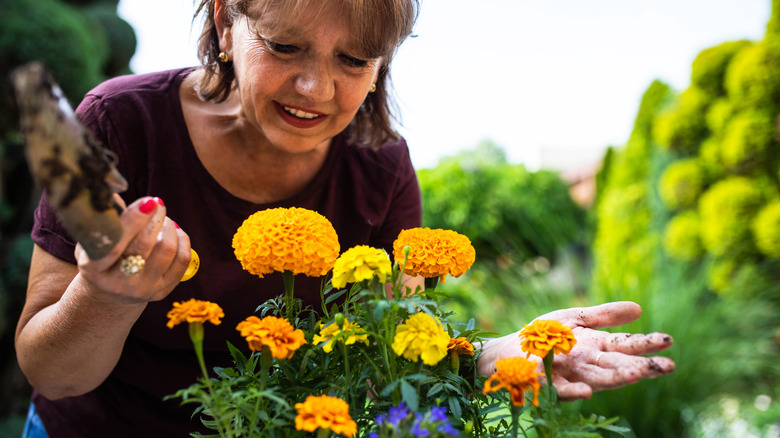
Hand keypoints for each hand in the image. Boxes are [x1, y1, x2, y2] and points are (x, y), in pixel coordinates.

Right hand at [75, 195, 191, 303]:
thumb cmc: (102, 254)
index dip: (133, 220)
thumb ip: (105, 219)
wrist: (111, 291)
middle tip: (156, 203)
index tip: (148, 201)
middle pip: (145, 244)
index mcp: (94, 267)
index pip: (115, 243)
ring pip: (166, 249)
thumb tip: (115, 195)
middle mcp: (118, 283)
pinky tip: (175, 231)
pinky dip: (182, 240)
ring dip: (169, 227)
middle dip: (156, 217)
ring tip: (163, 219)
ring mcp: (142, 289)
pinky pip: (182, 260)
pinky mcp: (162, 292)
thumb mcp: (94, 239)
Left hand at [477, 301, 674, 400]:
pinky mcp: (547, 385)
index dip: (647, 344)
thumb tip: (639, 308)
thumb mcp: (575, 319)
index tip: (668, 340)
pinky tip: (586, 391)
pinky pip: (562, 391)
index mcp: (596, 346)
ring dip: (618, 378)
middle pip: (619, 365)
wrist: (507, 351)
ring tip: (638, 374)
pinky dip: (574, 392)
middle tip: (669, 366)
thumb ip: (605, 315)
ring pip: (599, 380)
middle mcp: (588, 363)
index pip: (627, 345)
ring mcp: (569, 376)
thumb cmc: (542, 335)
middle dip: (643, 366)